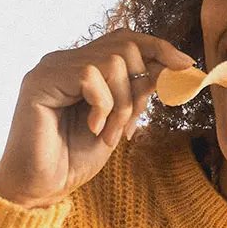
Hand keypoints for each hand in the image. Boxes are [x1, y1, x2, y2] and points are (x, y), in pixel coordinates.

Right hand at [0, 29, 193, 208]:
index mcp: (84, 66)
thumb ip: (140, 91)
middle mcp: (66, 60)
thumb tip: (172, 66)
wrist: (41, 187)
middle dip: (139, 88)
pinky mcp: (39, 80)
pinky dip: (102, 106)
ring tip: (108, 134)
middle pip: (126, 45)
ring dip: (122, 104)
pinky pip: (90, 76)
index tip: (187, 65)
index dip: (159, 48)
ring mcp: (51, 67)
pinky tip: (91, 128)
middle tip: (129, 126)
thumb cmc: (76, 157)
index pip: (127, 40)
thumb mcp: (121, 120)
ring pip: (113, 62)